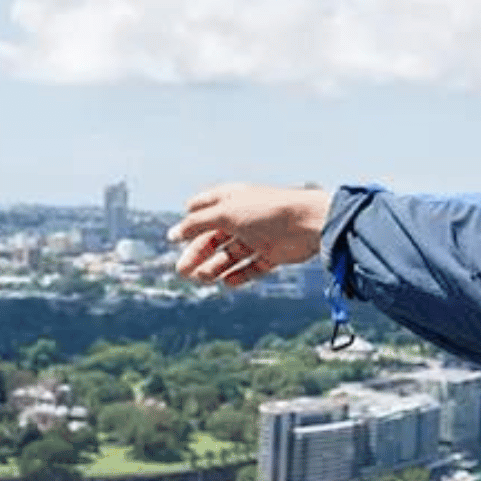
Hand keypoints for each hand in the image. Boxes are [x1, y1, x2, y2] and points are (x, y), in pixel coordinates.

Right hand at [168, 183, 332, 287]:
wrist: (308, 223)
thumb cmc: (265, 211)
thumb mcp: (224, 214)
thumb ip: (196, 224)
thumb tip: (172, 234)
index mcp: (231, 199)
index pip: (203, 208)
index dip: (188, 223)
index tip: (174, 238)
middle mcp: (244, 217)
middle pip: (214, 238)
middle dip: (197, 253)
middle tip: (182, 270)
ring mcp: (258, 236)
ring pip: (230, 255)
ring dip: (214, 267)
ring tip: (203, 278)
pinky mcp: (272, 254)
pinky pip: (251, 268)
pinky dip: (239, 275)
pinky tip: (227, 282)